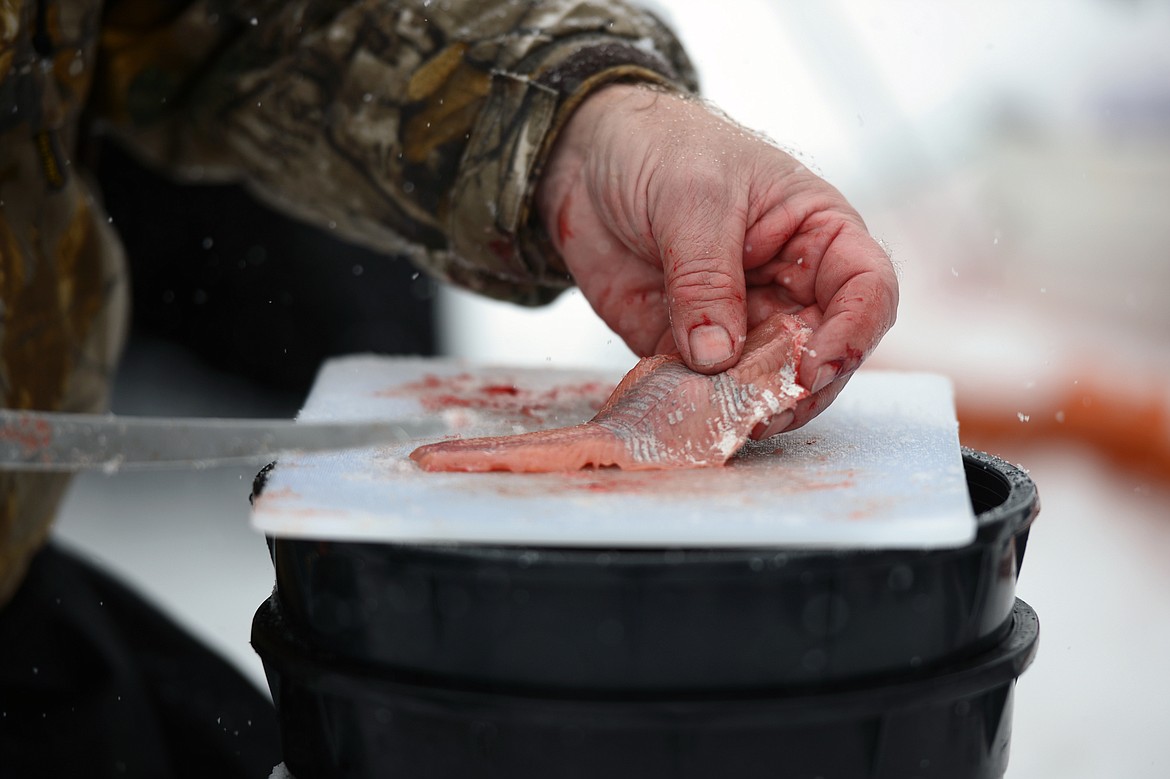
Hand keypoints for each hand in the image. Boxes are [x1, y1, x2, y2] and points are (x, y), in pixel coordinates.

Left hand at [536, 84, 897, 435]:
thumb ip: (706, 279)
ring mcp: (744, 322)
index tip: (815, 365)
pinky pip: (708, 390)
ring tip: (723, 418)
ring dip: (752, 406)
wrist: (584, 158)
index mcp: (818, 234)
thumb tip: (716, 356)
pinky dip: (702, 408)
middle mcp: (793, 286)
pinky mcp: (692, 348)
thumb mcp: (692, 200)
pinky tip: (686, 415)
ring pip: (770, 383)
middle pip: (825, 354)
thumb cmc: (661, 150)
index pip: (868, 290)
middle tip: (762, 408)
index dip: (854, 333)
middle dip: (800, 386)